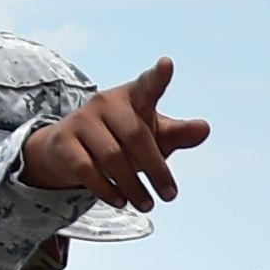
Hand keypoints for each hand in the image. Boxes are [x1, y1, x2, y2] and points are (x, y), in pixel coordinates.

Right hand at [21, 57, 211, 210]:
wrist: (68, 149)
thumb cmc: (121, 140)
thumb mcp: (153, 135)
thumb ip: (178, 133)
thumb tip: (204, 128)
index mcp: (133, 96)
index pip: (148, 84)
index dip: (158, 76)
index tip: (167, 65)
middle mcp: (106, 102)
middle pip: (136, 136)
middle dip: (156, 169)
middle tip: (170, 195)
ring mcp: (83, 120)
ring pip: (112, 157)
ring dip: (133, 186)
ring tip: (147, 205)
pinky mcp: (64, 142)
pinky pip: (88, 170)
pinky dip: (107, 189)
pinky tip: (120, 201)